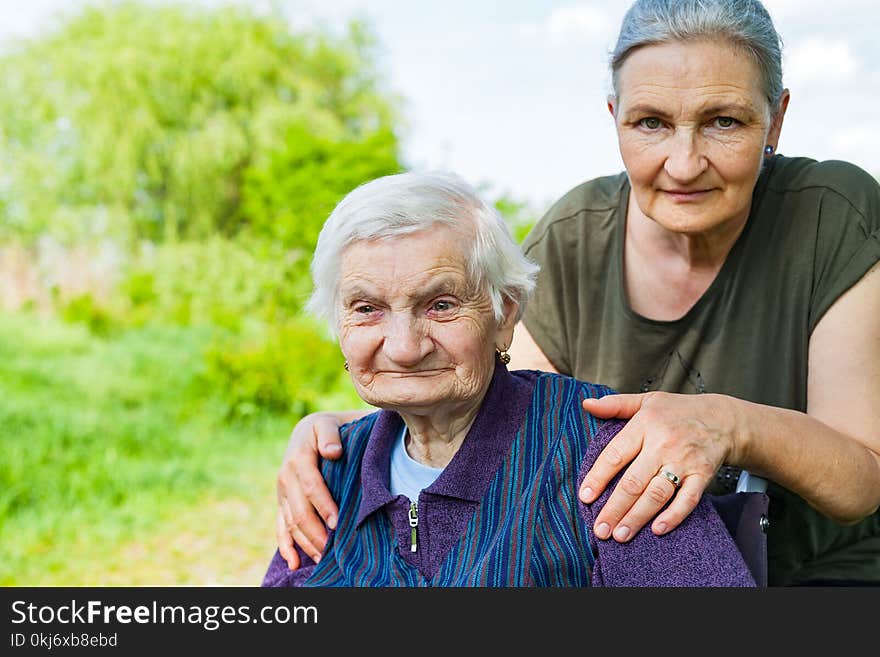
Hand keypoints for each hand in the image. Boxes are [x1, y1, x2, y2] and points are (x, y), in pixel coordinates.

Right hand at [276, 412, 344, 568]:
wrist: (308, 431)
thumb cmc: (325, 429)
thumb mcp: (327, 424)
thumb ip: (330, 435)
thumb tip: (333, 452)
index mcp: (298, 458)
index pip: (312, 486)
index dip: (324, 505)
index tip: (337, 522)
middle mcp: (286, 477)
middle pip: (300, 511)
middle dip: (316, 532)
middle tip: (333, 549)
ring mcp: (282, 492)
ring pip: (291, 523)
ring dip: (305, 543)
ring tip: (323, 559)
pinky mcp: (282, 502)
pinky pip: (280, 526)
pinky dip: (285, 546)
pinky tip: (294, 563)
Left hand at [579, 392, 736, 541]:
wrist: (723, 419)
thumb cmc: (677, 411)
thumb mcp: (646, 400)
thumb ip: (615, 405)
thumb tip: (587, 404)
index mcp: (645, 425)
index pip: (616, 455)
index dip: (598, 477)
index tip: (585, 497)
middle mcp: (663, 444)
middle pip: (634, 481)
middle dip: (615, 508)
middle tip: (601, 529)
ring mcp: (684, 461)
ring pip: (657, 494)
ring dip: (637, 517)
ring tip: (620, 535)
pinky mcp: (703, 475)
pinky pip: (687, 499)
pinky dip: (673, 516)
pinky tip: (657, 530)